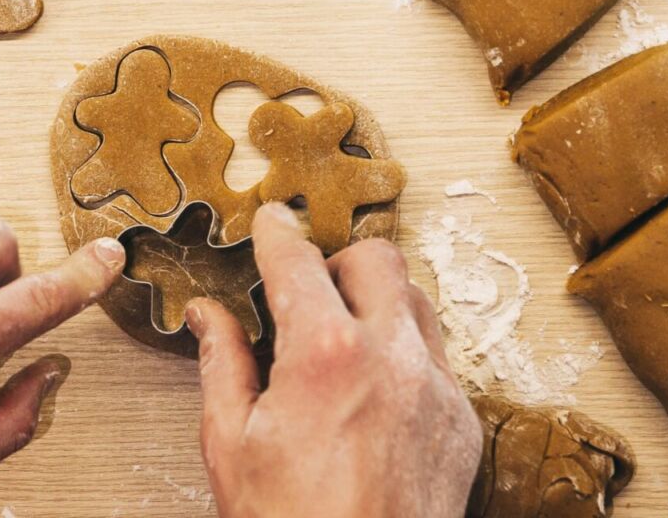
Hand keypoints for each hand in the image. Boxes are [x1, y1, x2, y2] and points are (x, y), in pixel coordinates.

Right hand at [187, 202, 480, 517]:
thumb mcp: (230, 443)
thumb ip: (222, 362)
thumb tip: (206, 315)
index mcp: (326, 354)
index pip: (298, 261)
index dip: (278, 233)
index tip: (271, 223)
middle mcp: (392, 357)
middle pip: (377, 259)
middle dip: (338, 260)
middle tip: (307, 290)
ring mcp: (436, 388)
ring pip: (416, 302)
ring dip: (377, 301)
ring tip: (340, 337)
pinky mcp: (461, 422)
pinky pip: (438, 357)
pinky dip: (404, 353)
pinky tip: (372, 390)